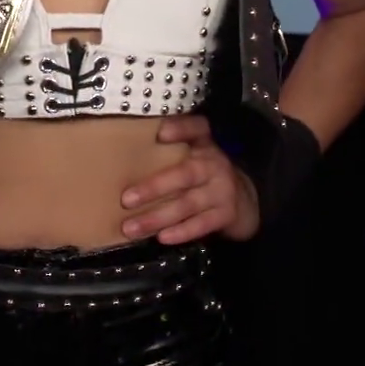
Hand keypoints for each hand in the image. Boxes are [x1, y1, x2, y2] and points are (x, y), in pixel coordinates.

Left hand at [119, 115, 259, 244]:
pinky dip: (182, 231)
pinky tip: (161, 237)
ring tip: (131, 228)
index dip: (180, 128)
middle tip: (125, 200)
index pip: (196, 128)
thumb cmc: (204, 174)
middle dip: (154, 187)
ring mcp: (222, 190)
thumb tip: (120, 156)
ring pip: (187, 204)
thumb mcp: (193, 154)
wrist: (244, 199)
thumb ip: (168, 151)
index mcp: (204, 143)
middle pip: (185, 174)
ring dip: (157, 217)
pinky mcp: (226, 214)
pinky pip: (201, 224)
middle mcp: (215, 163)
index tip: (160, 133)